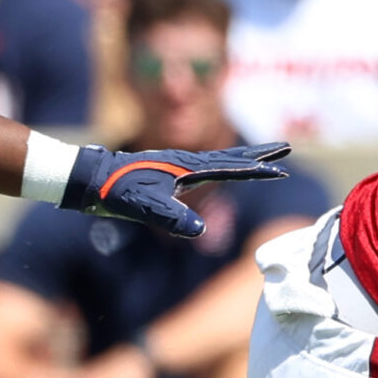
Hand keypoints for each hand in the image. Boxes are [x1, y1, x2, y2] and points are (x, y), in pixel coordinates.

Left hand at [63, 141, 291, 238]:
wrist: (90, 177)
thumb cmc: (116, 191)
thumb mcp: (143, 207)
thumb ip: (171, 217)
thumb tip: (200, 231)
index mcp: (187, 168)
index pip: (231, 169)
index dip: (258, 171)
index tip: (282, 171)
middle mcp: (188, 161)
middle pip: (233, 155)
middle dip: (261, 152)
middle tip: (287, 146)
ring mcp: (180, 163)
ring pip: (222, 158)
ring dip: (246, 156)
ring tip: (264, 157)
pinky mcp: (171, 168)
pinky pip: (209, 164)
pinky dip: (227, 162)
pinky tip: (225, 168)